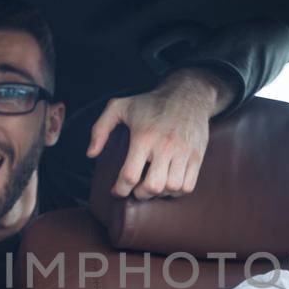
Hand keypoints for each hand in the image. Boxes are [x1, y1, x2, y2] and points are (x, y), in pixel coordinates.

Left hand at [85, 66, 231, 198]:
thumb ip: (100, 129)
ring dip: (159, 194)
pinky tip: (168, 183)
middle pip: (152, 187)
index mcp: (143, 137)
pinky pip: (188, 186)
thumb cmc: (150, 103)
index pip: (129, 175)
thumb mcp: (119, 107)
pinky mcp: (197, 156)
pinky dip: (177, 191)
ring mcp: (184, 152)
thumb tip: (91, 154)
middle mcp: (165, 146)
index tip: (117, 191)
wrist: (188, 94)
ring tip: (152, 185)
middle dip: (140, 194)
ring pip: (172, 188)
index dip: (120, 190)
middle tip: (136, 190)